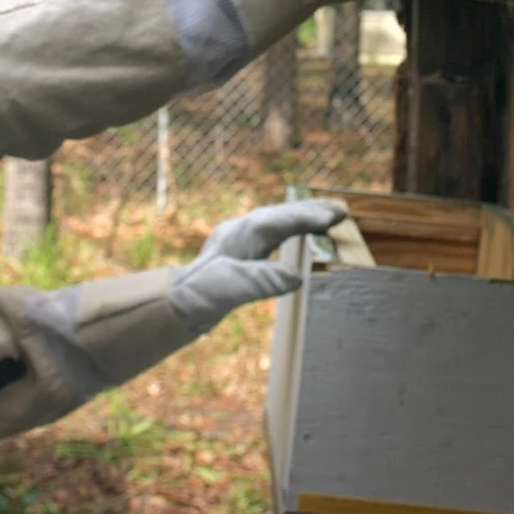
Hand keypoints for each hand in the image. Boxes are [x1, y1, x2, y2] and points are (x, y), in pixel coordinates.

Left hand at [166, 199, 346, 332]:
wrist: (172, 302)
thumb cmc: (200, 296)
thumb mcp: (229, 290)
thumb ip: (260, 281)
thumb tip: (297, 275)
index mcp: (240, 237)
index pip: (279, 221)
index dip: (307, 217)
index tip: (335, 216)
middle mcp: (240, 231)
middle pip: (279, 214)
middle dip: (309, 211)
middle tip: (341, 212)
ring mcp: (238, 238)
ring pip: (275, 220)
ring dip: (300, 216)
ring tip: (328, 215)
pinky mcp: (238, 249)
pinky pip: (269, 231)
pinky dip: (288, 228)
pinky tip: (297, 232)